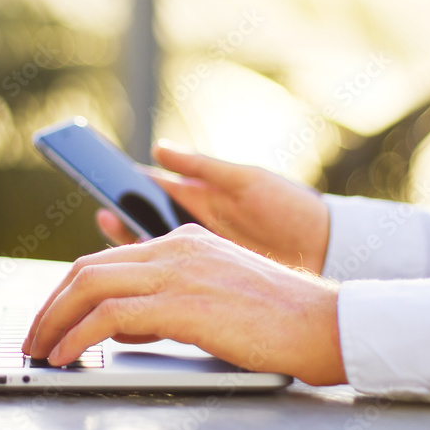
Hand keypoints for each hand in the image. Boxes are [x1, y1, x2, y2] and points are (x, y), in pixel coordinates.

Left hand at [22, 224, 345, 385]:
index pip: (106, 260)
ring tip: (41, 350)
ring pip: (90, 285)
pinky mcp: (183, 302)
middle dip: (50, 305)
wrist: (322, 323)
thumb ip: (165, 304)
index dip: (67, 290)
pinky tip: (68, 355)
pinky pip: (110, 316)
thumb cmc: (275, 318)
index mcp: (182, 242)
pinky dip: (79, 335)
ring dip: (54, 320)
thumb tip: (122, 327)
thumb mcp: (212, 300)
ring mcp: (178, 271)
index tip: (50, 317)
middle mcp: (174, 248)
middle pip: (87, 268)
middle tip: (34, 337)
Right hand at [98, 141, 330, 273]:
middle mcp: (195, 224)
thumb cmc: (289, 207)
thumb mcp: (246, 180)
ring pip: (154, 251)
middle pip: (146, 221)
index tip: (101, 180)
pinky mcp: (209, 279)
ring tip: (112, 240)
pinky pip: (171, 279)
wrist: (328, 250)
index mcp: (202, 195)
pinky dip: (151, 278)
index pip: (153, 187)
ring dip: (131, 248)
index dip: (127, 185)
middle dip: (120, 219)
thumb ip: (202, 167)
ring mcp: (201, 253)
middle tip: (101, 216)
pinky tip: (135, 278)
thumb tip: (159, 150)